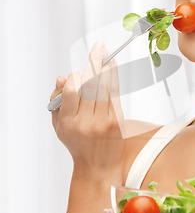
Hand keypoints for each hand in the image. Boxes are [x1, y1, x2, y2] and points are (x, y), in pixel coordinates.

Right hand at [50, 40, 126, 181]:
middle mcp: (87, 122)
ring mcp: (105, 121)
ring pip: (106, 87)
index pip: (72, 91)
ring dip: (107, 67)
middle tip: (99, 45)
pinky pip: (115, 94)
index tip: (75, 73)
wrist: (99, 167)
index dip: (74, 78)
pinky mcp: (118, 121)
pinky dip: (114, 78)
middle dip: (95, 62)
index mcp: (69, 122)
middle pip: (92, 85)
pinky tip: (112, 67)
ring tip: (107, 52)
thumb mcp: (59, 125)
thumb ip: (58, 101)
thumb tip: (62, 77)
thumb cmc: (76, 143)